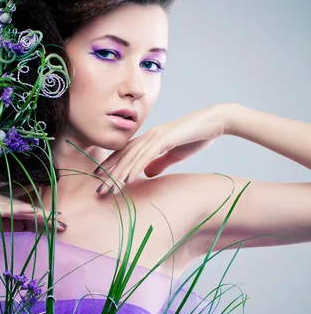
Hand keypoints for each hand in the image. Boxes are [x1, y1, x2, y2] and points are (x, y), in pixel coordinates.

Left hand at [94, 104, 228, 194]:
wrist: (215, 122)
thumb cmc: (197, 136)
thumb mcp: (175, 154)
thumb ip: (160, 162)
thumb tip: (146, 175)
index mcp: (150, 139)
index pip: (126, 153)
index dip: (112, 165)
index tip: (99, 178)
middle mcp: (149, 136)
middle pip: (124, 157)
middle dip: (110, 174)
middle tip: (98, 191)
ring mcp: (156, 136)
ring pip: (131, 158)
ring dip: (118, 175)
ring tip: (108, 190)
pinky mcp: (165, 139)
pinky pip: (146, 156)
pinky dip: (134, 168)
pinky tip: (126, 179)